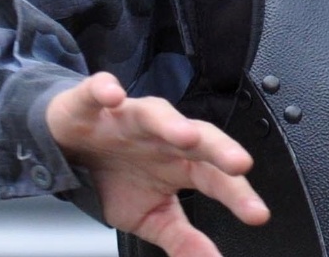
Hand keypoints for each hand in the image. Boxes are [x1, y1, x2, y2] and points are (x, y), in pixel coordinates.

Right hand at [46, 72, 268, 256]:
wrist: (71, 152)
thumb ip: (182, 238)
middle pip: (198, 137)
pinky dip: (105, 89)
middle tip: (239, 164)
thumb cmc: (117, 178)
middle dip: (219, 149)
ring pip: (156, 113)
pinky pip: (98, 91)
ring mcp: (130, 118)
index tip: (257, 214)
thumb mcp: (150, 216)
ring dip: (171, 122)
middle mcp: (163, 136)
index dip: (237, 195)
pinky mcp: (93, 103)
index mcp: (181, 164)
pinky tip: (112, 95)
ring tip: (185, 136)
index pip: (216, 177)